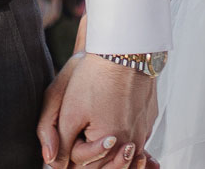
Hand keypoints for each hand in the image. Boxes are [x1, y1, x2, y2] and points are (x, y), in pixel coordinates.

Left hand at [37, 53, 158, 168]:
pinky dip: (123, 137)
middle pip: (105, 163)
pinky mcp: (150, 119)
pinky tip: (113, 121)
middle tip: (79, 132)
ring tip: (97, 132)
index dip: (68, 152)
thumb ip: (61, 142)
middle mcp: (131, 144)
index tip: (66, 133)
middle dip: (88, 153)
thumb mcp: (69, 111)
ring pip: (122, 153)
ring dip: (109, 151)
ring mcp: (144, 131)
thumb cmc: (94, 78)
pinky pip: (135, 136)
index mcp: (110, 146)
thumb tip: (55, 165)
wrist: (125, 48)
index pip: (82, 163)